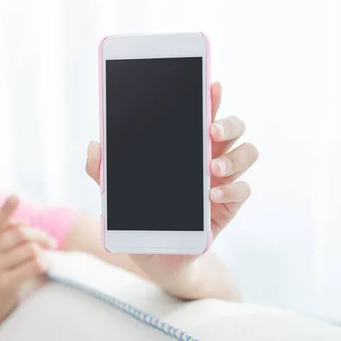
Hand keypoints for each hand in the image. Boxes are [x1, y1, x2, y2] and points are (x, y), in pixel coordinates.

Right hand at [0, 196, 57, 319]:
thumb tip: (24, 221)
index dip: (6, 210)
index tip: (15, 198)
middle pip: (18, 233)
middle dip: (39, 234)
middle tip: (51, 240)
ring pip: (29, 248)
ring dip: (42, 250)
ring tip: (45, 256)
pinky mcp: (3, 284)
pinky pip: (33, 265)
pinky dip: (44, 262)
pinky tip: (47, 265)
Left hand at [85, 82, 257, 272]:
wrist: (153, 255)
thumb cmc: (138, 216)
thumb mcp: (115, 192)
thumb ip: (101, 170)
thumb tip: (94, 145)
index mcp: (185, 149)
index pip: (202, 117)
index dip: (211, 99)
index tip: (211, 85)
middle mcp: (208, 159)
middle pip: (233, 128)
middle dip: (228, 122)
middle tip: (211, 130)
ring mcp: (221, 182)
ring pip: (247, 153)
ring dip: (234, 156)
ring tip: (212, 167)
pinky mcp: (227, 207)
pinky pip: (244, 190)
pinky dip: (233, 189)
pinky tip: (213, 194)